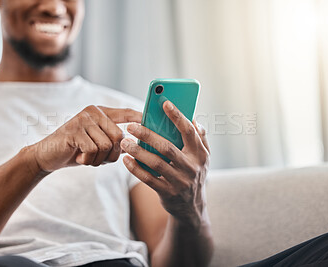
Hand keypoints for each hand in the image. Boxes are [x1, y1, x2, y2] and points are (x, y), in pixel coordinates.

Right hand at [32, 105, 141, 171]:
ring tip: (87, 158)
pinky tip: (79, 158)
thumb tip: (136, 143)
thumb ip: (114, 141)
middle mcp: (93, 112)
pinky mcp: (74, 130)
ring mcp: (83, 119)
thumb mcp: (98, 144)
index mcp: (101, 113)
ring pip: (107, 145)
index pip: (126, 112)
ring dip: (99, 159)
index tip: (152, 121)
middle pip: (119, 136)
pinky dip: (88, 160)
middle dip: (112, 154)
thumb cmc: (76, 151)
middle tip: (97, 158)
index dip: (140, 117)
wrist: (47, 156)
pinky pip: (93, 150)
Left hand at [121, 100, 209, 228]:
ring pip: (156, 163)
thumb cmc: (194, 175)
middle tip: (131, 126)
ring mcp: (180, 181)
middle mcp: (192, 167)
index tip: (164, 103)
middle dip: (148, 135)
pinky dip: (136, 169)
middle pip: (167, 147)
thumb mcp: (203, 158)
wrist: (191, 208)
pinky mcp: (168, 193)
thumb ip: (200, 138)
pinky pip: (149, 179)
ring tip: (124, 142)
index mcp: (201, 154)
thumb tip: (194, 119)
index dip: (177, 116)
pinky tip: (126, 160)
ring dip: (138, 151)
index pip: (189, 131)